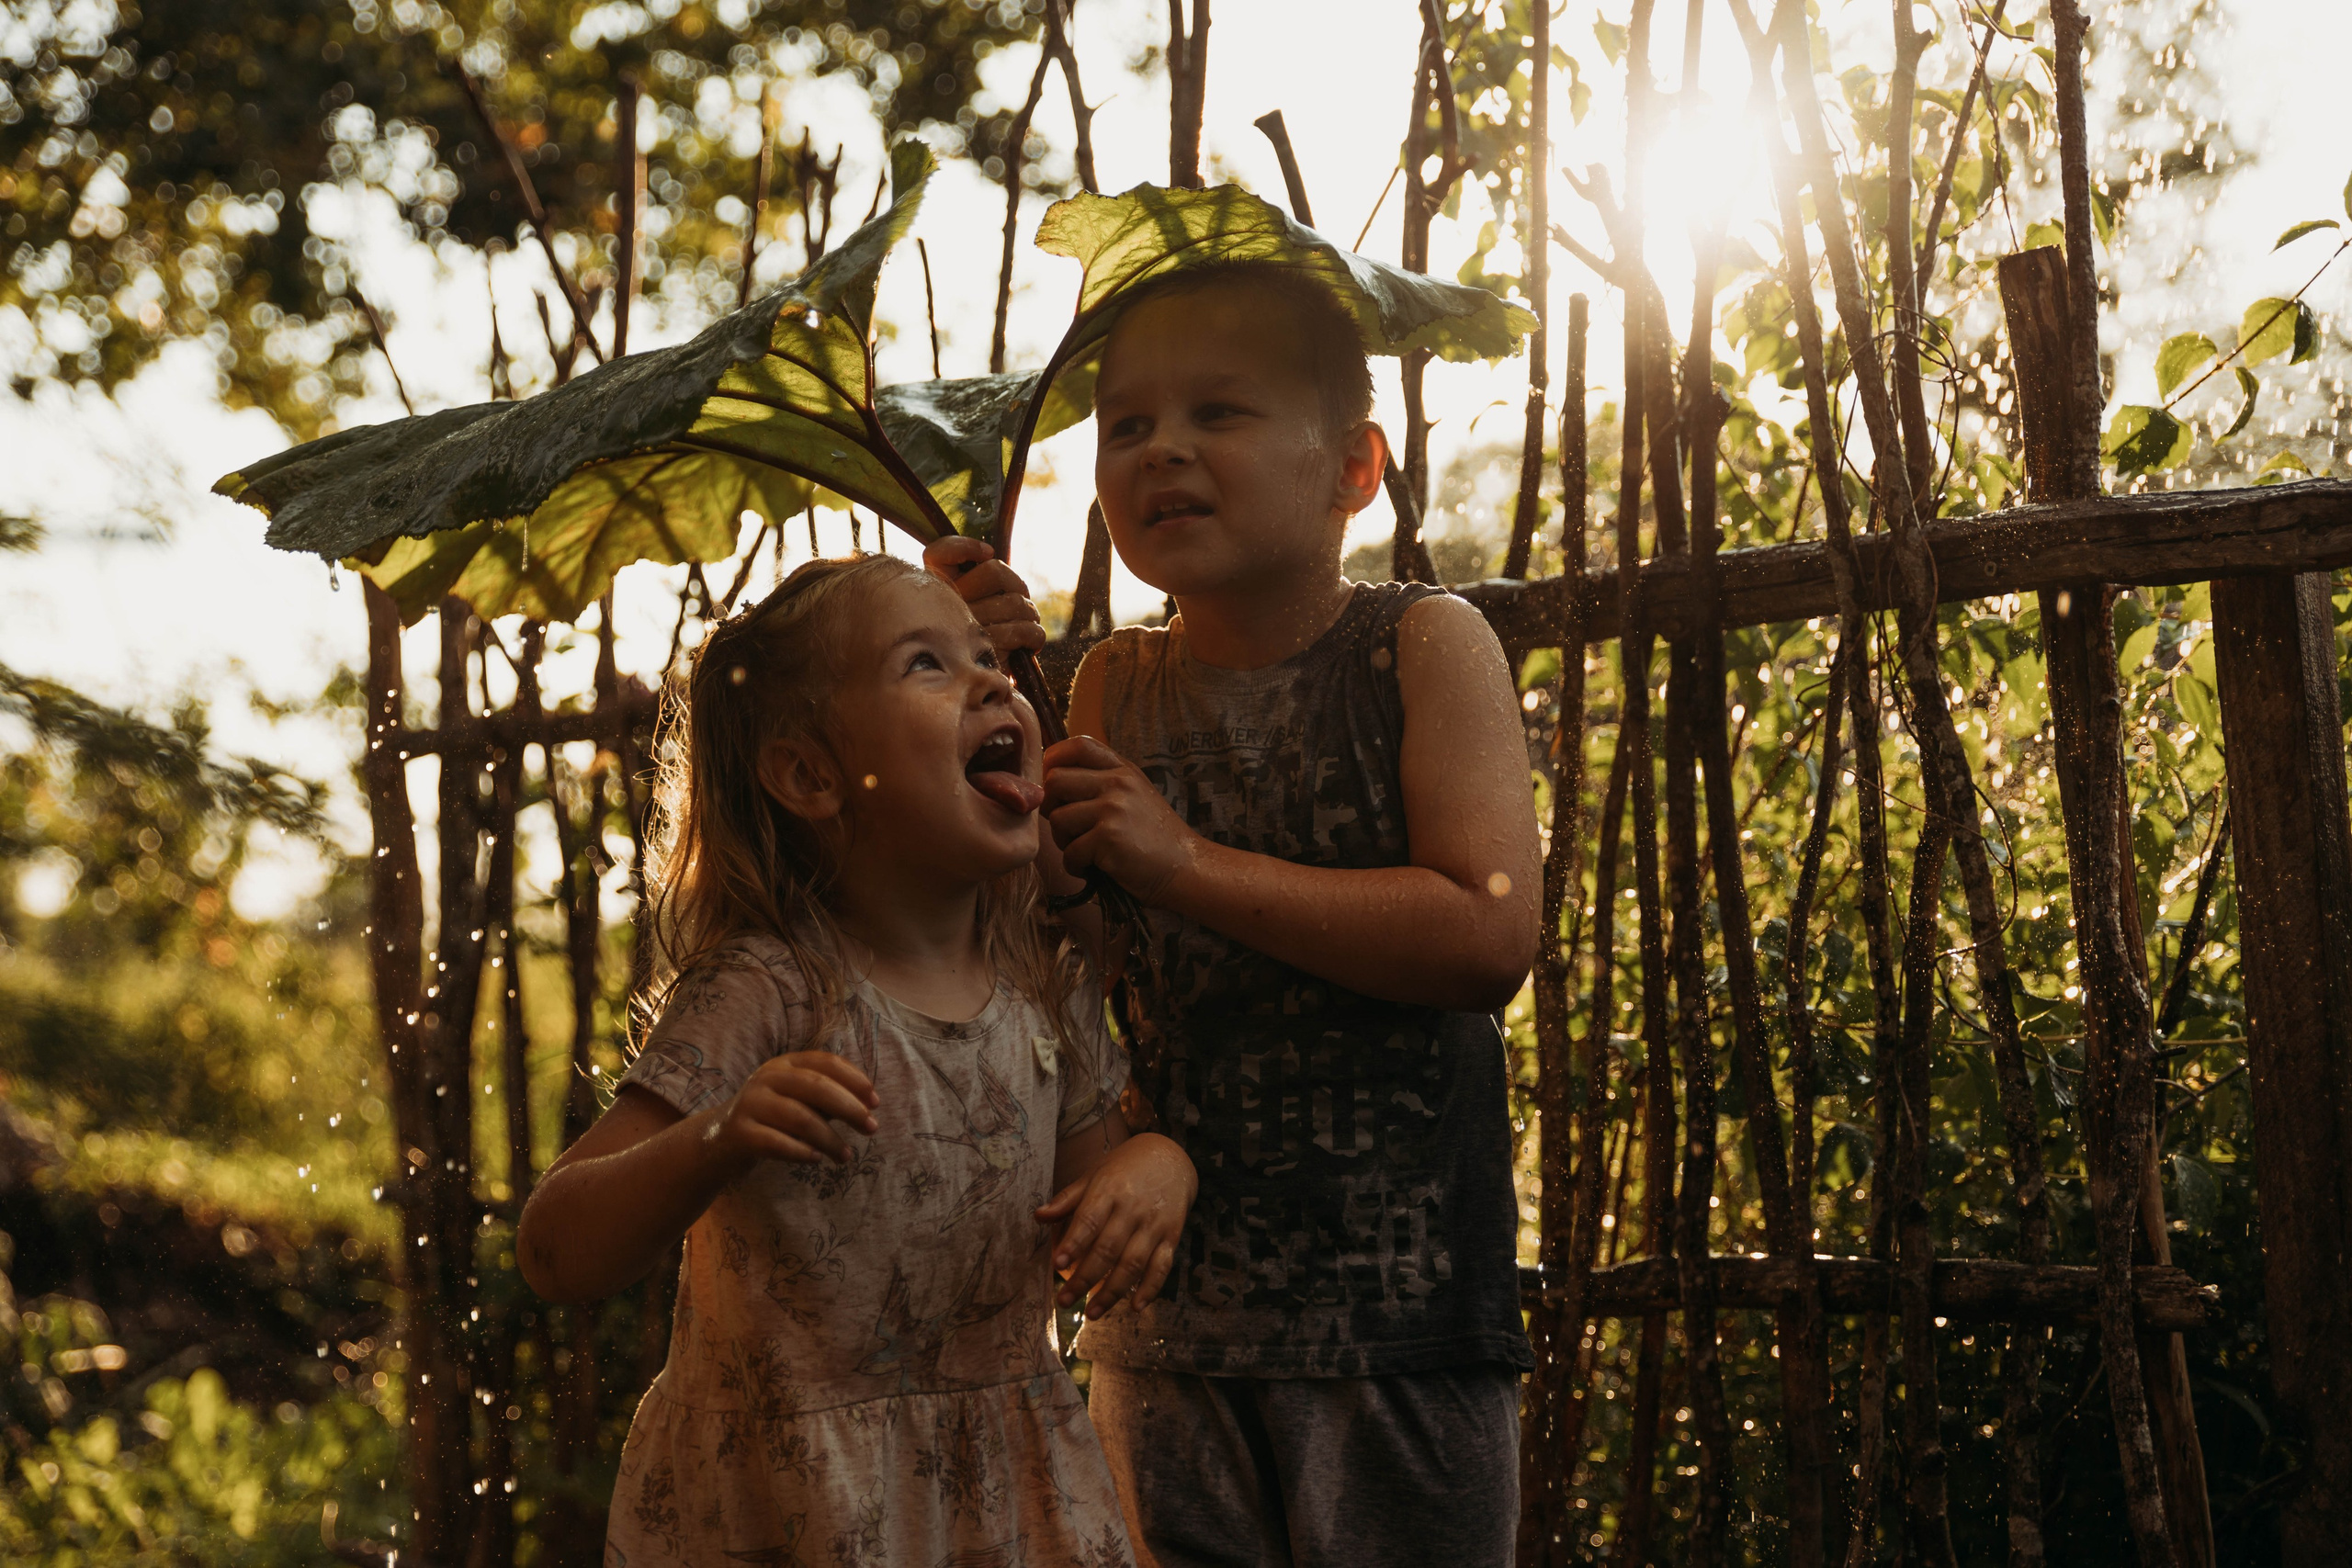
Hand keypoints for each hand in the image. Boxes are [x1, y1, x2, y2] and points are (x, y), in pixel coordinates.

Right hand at [712, 1053, 878, 1166]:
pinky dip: (800, 1152)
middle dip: (849, 1107)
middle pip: (816, 1087)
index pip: (825, 1062)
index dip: (854, 1079)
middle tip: (872, 1128)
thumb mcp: (799, 1100)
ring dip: (830, 1139)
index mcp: (785, 1063)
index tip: (876, 1101)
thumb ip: (828, 1099)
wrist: (720, 1140)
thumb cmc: (772, 1118)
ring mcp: (751, 1103)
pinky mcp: (740, 1132)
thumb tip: (868, 1105)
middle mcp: (767, 1077)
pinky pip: (776, 1143)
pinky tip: (816, 1159)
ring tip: (847, 1156)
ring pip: (800, 1118)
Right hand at [923, 536, 1043, 655]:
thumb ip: (972, 569)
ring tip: (1023, 626)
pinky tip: (1027, 645)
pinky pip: (1024, 630)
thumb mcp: (973, 603)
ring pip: (1017, 602)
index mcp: (940, 592)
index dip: (965, 548)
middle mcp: (949, 606)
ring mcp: (967, 628)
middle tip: (1019, 604)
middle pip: (996, 571)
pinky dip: (1035, 637)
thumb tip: (987, 552)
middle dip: (1018, 586)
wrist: (977, 687)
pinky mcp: (987, 650)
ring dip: (1030, 615)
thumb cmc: (980, 641)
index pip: (941, 553)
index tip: (986, 553)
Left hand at [1035, 1133, 1196, 1318]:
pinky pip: (1162, 1267)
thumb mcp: (1095, 1174)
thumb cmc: (1125, 1168)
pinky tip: (1135, 1307)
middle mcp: (1133, 1209)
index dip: (1074, 1244)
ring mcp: (1154, 1224)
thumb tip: (1038, 1216)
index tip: (1058, 1265)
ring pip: (1133, 1264)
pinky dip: (1151, 1289)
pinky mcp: (1172, 1236)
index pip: (1089, 1220)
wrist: (1172, 1158)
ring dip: (1112, 1292)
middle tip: (1064, 1301)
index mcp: (1110, 1190)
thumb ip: (1068, 1198)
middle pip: (1108, 1249)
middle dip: (1085, 1279)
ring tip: (1092, 1313)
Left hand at [1042, 736, 1196, 906]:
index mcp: (1123, 769)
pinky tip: (1092, 868)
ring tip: (1084, 851)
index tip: (1054, 788)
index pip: (1077, 745)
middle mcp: (1118, 783)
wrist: (1185, 868)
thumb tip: (1051, 779)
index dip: (1053, 761)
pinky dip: (1076, 866)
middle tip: (1068, 828)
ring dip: (1063, 842)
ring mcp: (1114, 808)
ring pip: (1058, 819)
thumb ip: (1102, 780)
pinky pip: (1070, 851)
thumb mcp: (1135, 794)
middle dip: (1052, 808)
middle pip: (1055, 781)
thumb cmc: (1154, 837)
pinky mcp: (1109, 838)